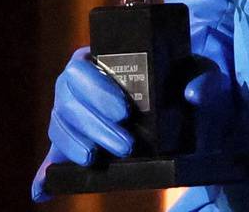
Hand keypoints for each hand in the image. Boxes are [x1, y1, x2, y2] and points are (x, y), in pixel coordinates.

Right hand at [29, 49, 231, 201]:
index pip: (81, 69)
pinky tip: (43, 190)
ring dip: (75, 145)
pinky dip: (45, 174)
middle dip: (94, 125)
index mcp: (100, 58)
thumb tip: (192, 95)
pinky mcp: (77, 143)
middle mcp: (79, 84)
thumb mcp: (202, 77)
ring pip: (60, 126)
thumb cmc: (188, 86)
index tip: (124, 112)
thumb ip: (205, 79)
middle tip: (126, 145)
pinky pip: (54, 156)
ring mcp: (74, 115)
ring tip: (97, 160)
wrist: (189, 116)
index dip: (96, 90)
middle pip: (67, 101)